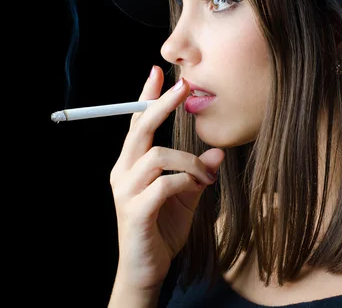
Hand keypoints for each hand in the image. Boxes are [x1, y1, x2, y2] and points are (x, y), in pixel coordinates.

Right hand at [111, 65, 223, 291]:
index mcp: (130, 164)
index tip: (157, 72)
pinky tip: (198, 187)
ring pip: (157, 155)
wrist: (147, 269)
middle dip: (162, 104)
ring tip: (206, 175)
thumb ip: (198, 173)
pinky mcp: (135, 211)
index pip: (135, 123)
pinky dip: (186, 181)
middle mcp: (122, 172)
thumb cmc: (163, 228)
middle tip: (184, 86)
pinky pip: (163, 184)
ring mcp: (125, 191)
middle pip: (140, 129)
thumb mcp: (185, 196)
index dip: (146, 97)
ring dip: (189, 160)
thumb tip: (218, 152)